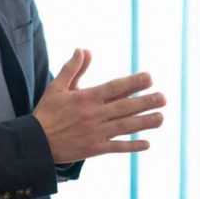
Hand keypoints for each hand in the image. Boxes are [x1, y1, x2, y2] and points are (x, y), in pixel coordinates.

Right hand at [33, 48, 165, 163]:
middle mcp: (94, 115)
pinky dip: (132, 146)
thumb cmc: (46, 112)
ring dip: (145, 122)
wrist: (35, 143)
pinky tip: (147, 143)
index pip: (114, 88)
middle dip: (145, 102)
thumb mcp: (56, 87)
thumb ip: (72, 68)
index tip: (149, 77)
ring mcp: (95, 133)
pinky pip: (117, 147)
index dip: (133, 83)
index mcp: (85, 98)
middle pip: (124, 107)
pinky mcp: (94, 149)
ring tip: (161, 117)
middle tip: (164, 97)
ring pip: (125, 126)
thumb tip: (83, 49)